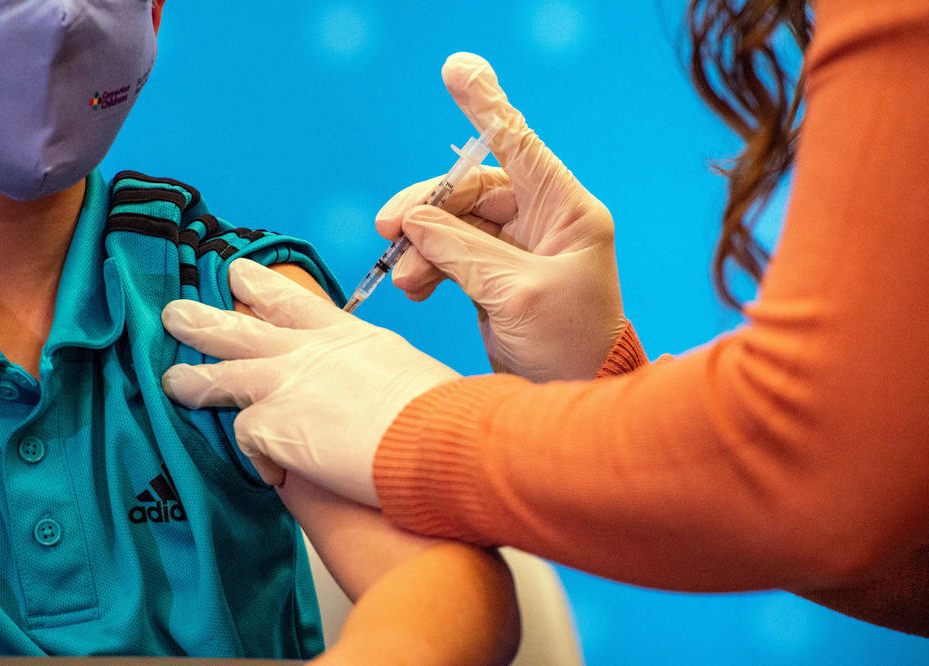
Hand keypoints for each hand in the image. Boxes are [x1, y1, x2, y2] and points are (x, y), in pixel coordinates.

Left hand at [160, 259, 459, 506]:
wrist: (433, 436)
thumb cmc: (438, 411)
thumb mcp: (404, 371)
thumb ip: (374, 374)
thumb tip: (375, 393)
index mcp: (345, 335)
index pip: (292, 302)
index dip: (260, 286)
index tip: (238, 275)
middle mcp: (307, 352)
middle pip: (242, 327)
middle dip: (205, 319)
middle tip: (176, 314)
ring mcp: (283, 384)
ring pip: (222, 375)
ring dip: (193, 380)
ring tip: (172, 383)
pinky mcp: (270, 424)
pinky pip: (244, 437)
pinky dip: (257, 458)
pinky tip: (273, 474)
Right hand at [377, 52, 626, 382]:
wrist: (572, 395)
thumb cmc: (568, 345)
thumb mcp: (516, 293)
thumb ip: (463, 250)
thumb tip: (413, 221)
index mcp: (567, 211)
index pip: (520, 144)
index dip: (486, 107)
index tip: (457, 69)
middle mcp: (543, 221)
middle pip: (471, 190)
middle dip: (428, 210)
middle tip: (390, 228)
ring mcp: (517, 248)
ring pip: (453, 224)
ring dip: (422, 246)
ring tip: (406, 279)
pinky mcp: (494, 275)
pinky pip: (450, 253)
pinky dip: (428, 266)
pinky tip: (414, 287)